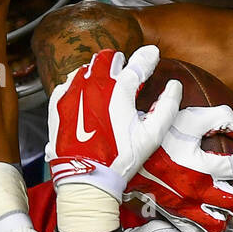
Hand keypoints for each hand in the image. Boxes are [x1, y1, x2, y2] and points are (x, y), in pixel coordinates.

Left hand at [47, 46, 182, 198]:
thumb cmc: (120, 158)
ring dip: (99, 70)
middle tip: (127, 66)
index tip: (153, 53)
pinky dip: (79, 83)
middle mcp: (93, 86)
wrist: (86, 178)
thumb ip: (167, 107)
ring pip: (87, 68)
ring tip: (106, 79)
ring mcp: (72, 93)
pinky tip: (84, 91)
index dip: (147, 56)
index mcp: (118, 91)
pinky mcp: (58, 105)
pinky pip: (68, 83)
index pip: (136, 64)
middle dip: (120, 60)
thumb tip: (174, 86)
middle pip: (107, 59)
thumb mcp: (152, 136)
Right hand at [126, 105, 232, 231]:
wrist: (115, 157)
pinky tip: (208, 211)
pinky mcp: (172, 215)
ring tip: (228, 200)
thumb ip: (221, 119)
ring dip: (228, 211)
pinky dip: (208, 224)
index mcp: (203, 165)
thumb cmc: (151, 132)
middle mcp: (197, 190)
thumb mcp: (187, 118)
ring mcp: (184, 206)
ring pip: (220, 222)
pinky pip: (197, 230)